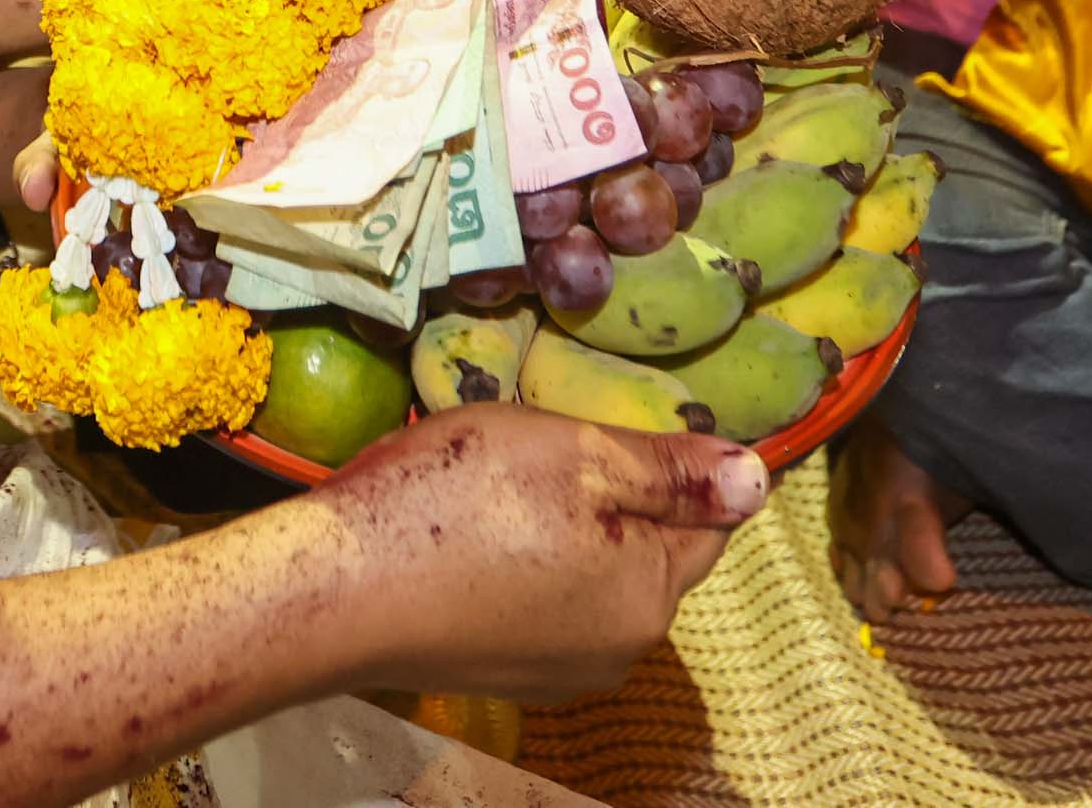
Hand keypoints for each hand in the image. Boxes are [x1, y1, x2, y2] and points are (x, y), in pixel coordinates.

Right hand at [317, 404, 764, 702]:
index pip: (704, 520)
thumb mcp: (579, 456)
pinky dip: (517, 561)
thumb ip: (671, 471)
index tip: (619, 419)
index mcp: (649, 597)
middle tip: (546, 439)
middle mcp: (615, 651)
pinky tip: (468, 528)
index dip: (674, 461)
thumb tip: (757, 479)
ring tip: (498, 477)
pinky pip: (534, 601)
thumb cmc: (456, 505)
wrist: (334, 589)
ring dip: (561, 525)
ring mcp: (551, 671)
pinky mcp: (495, 672)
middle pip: (643, 549)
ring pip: (588, 574)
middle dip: (610, 492)